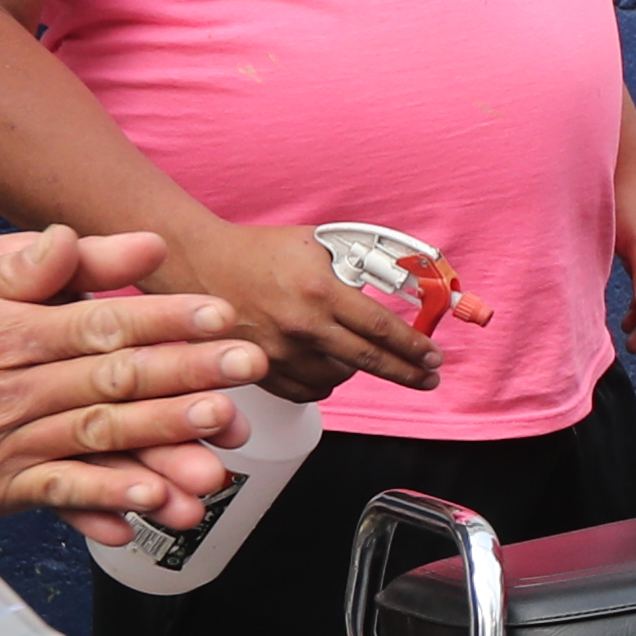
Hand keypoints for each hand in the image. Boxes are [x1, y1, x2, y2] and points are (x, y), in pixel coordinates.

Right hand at [0, 224, 257, 533]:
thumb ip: (18, 264)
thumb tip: (76, 237)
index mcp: (4, 332)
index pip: (98, 322)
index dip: (163, 318)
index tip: (219, 314)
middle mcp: (10, 387)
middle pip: (111, 380)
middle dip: (186, 373)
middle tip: (249, 366)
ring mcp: (4, 442)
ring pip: (95, 438)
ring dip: (162, 439)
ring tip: (222, 437)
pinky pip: (58, 494)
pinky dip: (105, 501)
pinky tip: (153, 504)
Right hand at [178, 219, 446, 404]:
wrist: (200, 265)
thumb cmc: (260, 251)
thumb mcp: (316, 244)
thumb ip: (356, 263)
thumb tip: (400, 280)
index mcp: (319, 292)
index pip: (380, 328)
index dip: (414, 346)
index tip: (435, 356)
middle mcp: (301, 326)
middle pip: (369, 362)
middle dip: (408, 373)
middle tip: (429, 377)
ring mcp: (279, 353)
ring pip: (338, 379)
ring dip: (356, 370)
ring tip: (356, 353)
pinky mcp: (260, 371)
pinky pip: (308, 392)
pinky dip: (324, 382)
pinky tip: (326, 365)